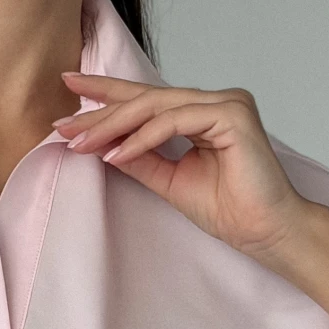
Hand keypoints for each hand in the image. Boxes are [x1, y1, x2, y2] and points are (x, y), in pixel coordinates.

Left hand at [53, 73, 307, 257]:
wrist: (265, 232)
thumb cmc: (230, 210)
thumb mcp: (168, 181)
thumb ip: (138, 158)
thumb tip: (99, 144)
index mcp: (201, 113)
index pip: (146, 100)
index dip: (106, 96)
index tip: (67, 97)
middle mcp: (214, 101)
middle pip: (146, 100)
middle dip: (101, 111)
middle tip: (63, 124)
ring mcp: (226, 103)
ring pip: (157, 107)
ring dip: (114, 125)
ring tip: (81, 143)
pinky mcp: (232, 114)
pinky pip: (174, 121)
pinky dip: (143, 138)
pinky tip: (116, 152)